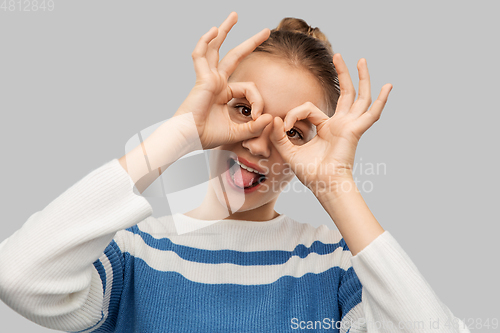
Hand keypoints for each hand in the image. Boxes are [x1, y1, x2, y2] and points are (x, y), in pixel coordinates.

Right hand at [174, 12, 272, 149]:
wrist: (189, 138)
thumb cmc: (208, 136)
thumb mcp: (238, 131)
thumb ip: (255, 126)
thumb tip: (271, 117)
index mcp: (224, 93)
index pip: (250, 88)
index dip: (258, 101)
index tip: (257, 116)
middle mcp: (217, 82)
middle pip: (234, 56)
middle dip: (251, 42)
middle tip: (266, 31)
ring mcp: (208, 78)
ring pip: (216, 48)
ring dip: (225, 31)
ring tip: (235, 16)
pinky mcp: (201, 78)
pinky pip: (200, 55)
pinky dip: (204, 42)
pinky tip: (213, 30)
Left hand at [270, 53, 392, 196]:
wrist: (323, 185)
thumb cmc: (310, 173)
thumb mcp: (289, 151)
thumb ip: (279, 135)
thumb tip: (272, 118)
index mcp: (326, 128)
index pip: (309, 108)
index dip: (293, 113)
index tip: (283, 125)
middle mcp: (341, 124)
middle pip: (345, 93)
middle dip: (342, 74)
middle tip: (338, 55)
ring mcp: (350, 126)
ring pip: (359, 97)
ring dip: (361, 78)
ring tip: (361, 59)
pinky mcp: (355, 131)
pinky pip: (371, 114)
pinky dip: (381, 101)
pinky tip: (388, 86)